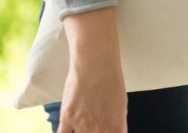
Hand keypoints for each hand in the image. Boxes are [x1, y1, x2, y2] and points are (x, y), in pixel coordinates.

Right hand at [56, 6, 127, 132]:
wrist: (96, 62)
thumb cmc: (111, 81)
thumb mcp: (120, 107)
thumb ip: (116, 127)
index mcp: (116, 129)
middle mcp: (101, 131)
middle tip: (89, 130)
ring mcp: (83, 125)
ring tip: (81, 128)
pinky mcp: (68, 118)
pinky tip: (68, 131)